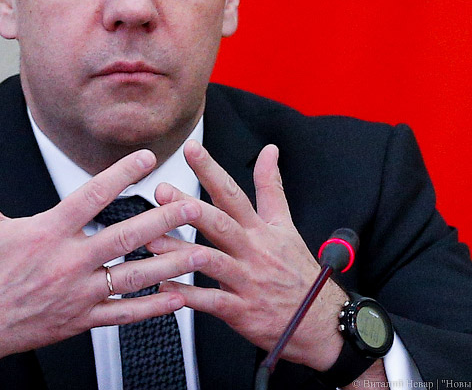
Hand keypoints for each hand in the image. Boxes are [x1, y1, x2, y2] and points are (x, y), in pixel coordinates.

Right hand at [0, 131, 206, 389]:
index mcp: (47, 233)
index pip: (93, 196)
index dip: (123, 174)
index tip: (149, 157)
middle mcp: (68, 263)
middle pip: (125, 238)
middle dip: (162, 221)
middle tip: (193, 206)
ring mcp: (78, 294)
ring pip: (133, 278)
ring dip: (170, 264)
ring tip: (201, 252)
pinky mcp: (81, 320)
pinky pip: (124, 315)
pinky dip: (154, 308)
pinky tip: (179, 298)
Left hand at [152, 141, 347, 371]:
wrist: (320, 322)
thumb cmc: (297, 272)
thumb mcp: (287, 225)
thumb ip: (272, 187)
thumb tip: (269, 151)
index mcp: (261, 229)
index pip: (233, 192)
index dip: (211, 169)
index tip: (190, 148)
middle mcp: (253, 251)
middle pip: (220, 223)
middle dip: (189, 207)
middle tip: (162, 192)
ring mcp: (248, 281)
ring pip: (211, 261)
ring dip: (179, 251)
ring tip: (152, 242)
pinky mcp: (243, 311)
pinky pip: (211, 302)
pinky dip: (188, 296)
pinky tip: (165, 287)